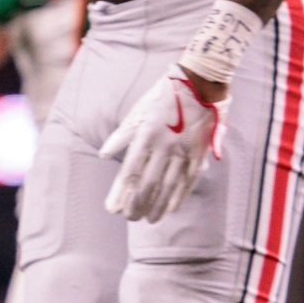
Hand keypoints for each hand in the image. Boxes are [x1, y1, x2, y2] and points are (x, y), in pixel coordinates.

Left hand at [100, 64, 224, 222]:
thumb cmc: (162, 97)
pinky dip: (180, 195)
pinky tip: (171, 208)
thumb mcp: (138, 113)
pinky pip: (189, 179)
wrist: (200, 82)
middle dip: (137, 205)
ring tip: (149, 220)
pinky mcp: (200, 152)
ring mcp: (184, 150)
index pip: (130, 172)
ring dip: (158, 206)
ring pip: (169, 186)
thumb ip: (121, 136)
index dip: (121, 194)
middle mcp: (165, 145)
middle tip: (130, 218)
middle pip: (148, 184)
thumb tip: (104, 156)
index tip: (113, 209)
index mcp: (146, 135)